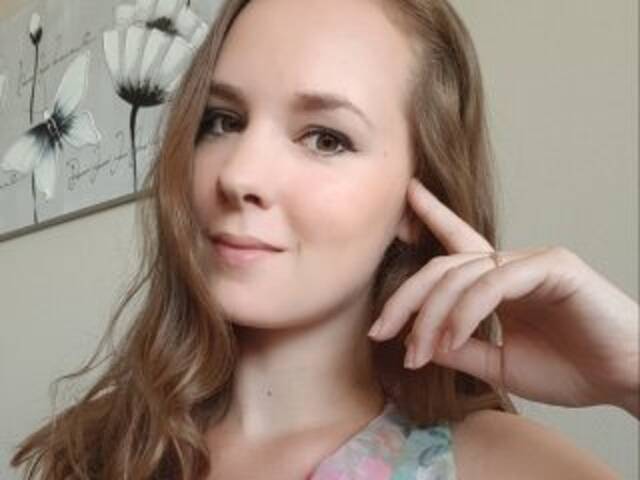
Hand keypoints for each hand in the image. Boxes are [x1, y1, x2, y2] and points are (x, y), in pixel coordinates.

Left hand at [368, 178, 638, 416]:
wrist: (626, 381)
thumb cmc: (571, 370)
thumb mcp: (499, 363)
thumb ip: (460, 347)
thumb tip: (418, 340)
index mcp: (498, 281)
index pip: (456, 243)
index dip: (431, 215)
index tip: (406, 194)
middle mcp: (510, 264)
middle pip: (442, 266)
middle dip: (406, 298)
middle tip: (381, 331)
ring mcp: (532, 261)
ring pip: (461, 274)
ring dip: (432, 315)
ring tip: (418, 351)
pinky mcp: (553, 267)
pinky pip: (493, 283)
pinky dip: (466, 312)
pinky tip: (454, 338)